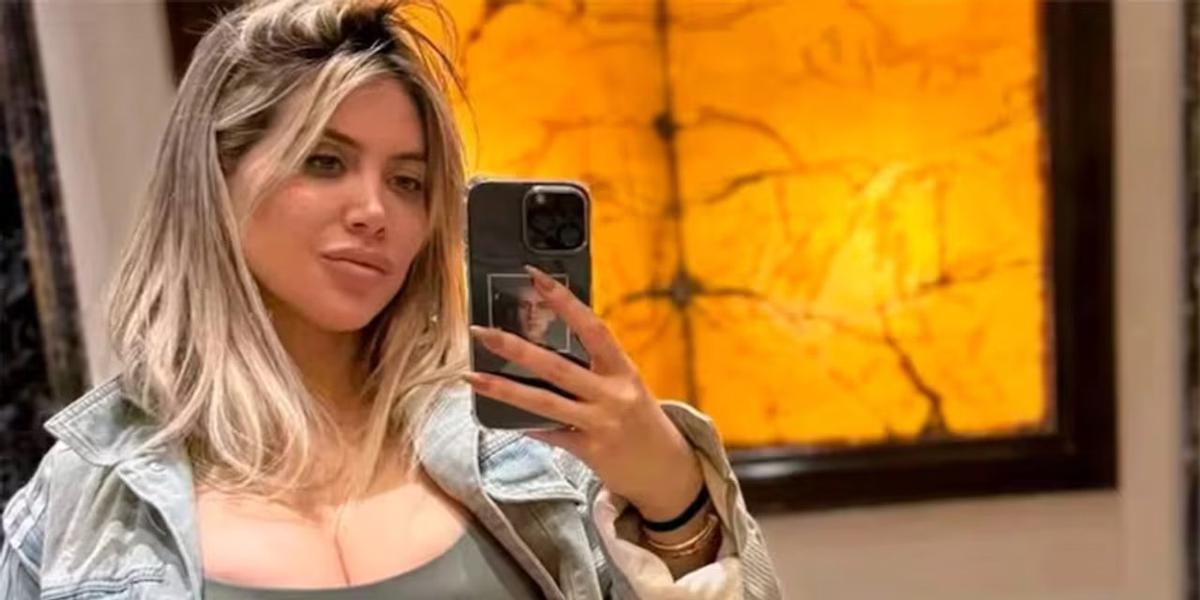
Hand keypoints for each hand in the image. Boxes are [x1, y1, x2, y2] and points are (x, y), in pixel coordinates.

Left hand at [464, 265, 704, 521]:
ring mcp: (601, 424)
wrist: (668, 471)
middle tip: (481, 332)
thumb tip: (545, 349)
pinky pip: (550, 435)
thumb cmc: (641, 421)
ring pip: (544, 403)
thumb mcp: (626, 387)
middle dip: (515, 347)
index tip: (536, 278)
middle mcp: (613, 394)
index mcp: (623, 370)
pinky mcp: (591, 452)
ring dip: (503, 389)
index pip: (592, 327)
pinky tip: (500, 419)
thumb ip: (595, 369)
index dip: (564, 301)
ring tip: (471, 377)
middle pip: (557, 366)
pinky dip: (526, 425)